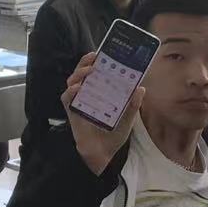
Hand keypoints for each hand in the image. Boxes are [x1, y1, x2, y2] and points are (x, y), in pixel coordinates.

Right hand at [61, 52, 144, 174]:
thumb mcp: (128, 118)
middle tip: (94, 57)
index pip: (96, 73)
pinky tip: (78, 88)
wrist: (104, 153)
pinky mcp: (71, 111)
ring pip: (72, 81)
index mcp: (100, 92)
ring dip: (79, 73)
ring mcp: (78, 102)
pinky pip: (66, 98)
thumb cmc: (114, 134)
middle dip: (85, 62)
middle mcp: (87, 94)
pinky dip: (71, 91)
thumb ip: (133, 104)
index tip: (102, 52)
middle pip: (82, 73)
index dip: (97, 61)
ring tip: (89, 70)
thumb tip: (141, 88)